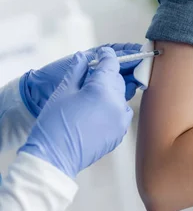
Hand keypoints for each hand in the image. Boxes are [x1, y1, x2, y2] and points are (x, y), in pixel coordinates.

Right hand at [20, 48, 133, 178]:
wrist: (55, 156)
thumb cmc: (54, 123)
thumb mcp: (63, 91)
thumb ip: (77, 71)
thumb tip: (83, 56)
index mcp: (102, 90)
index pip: (111, 64)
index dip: (107, 56)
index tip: (103, 54)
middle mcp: (117, 104)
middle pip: (117, 80)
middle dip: (106, 76)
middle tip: (91, 77)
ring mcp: (121, 120)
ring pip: (120, 97)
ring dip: (110, 93)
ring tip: (92, 98)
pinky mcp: (121, 132)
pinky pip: (121, 113)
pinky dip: (113, 109)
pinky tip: (96, 113)